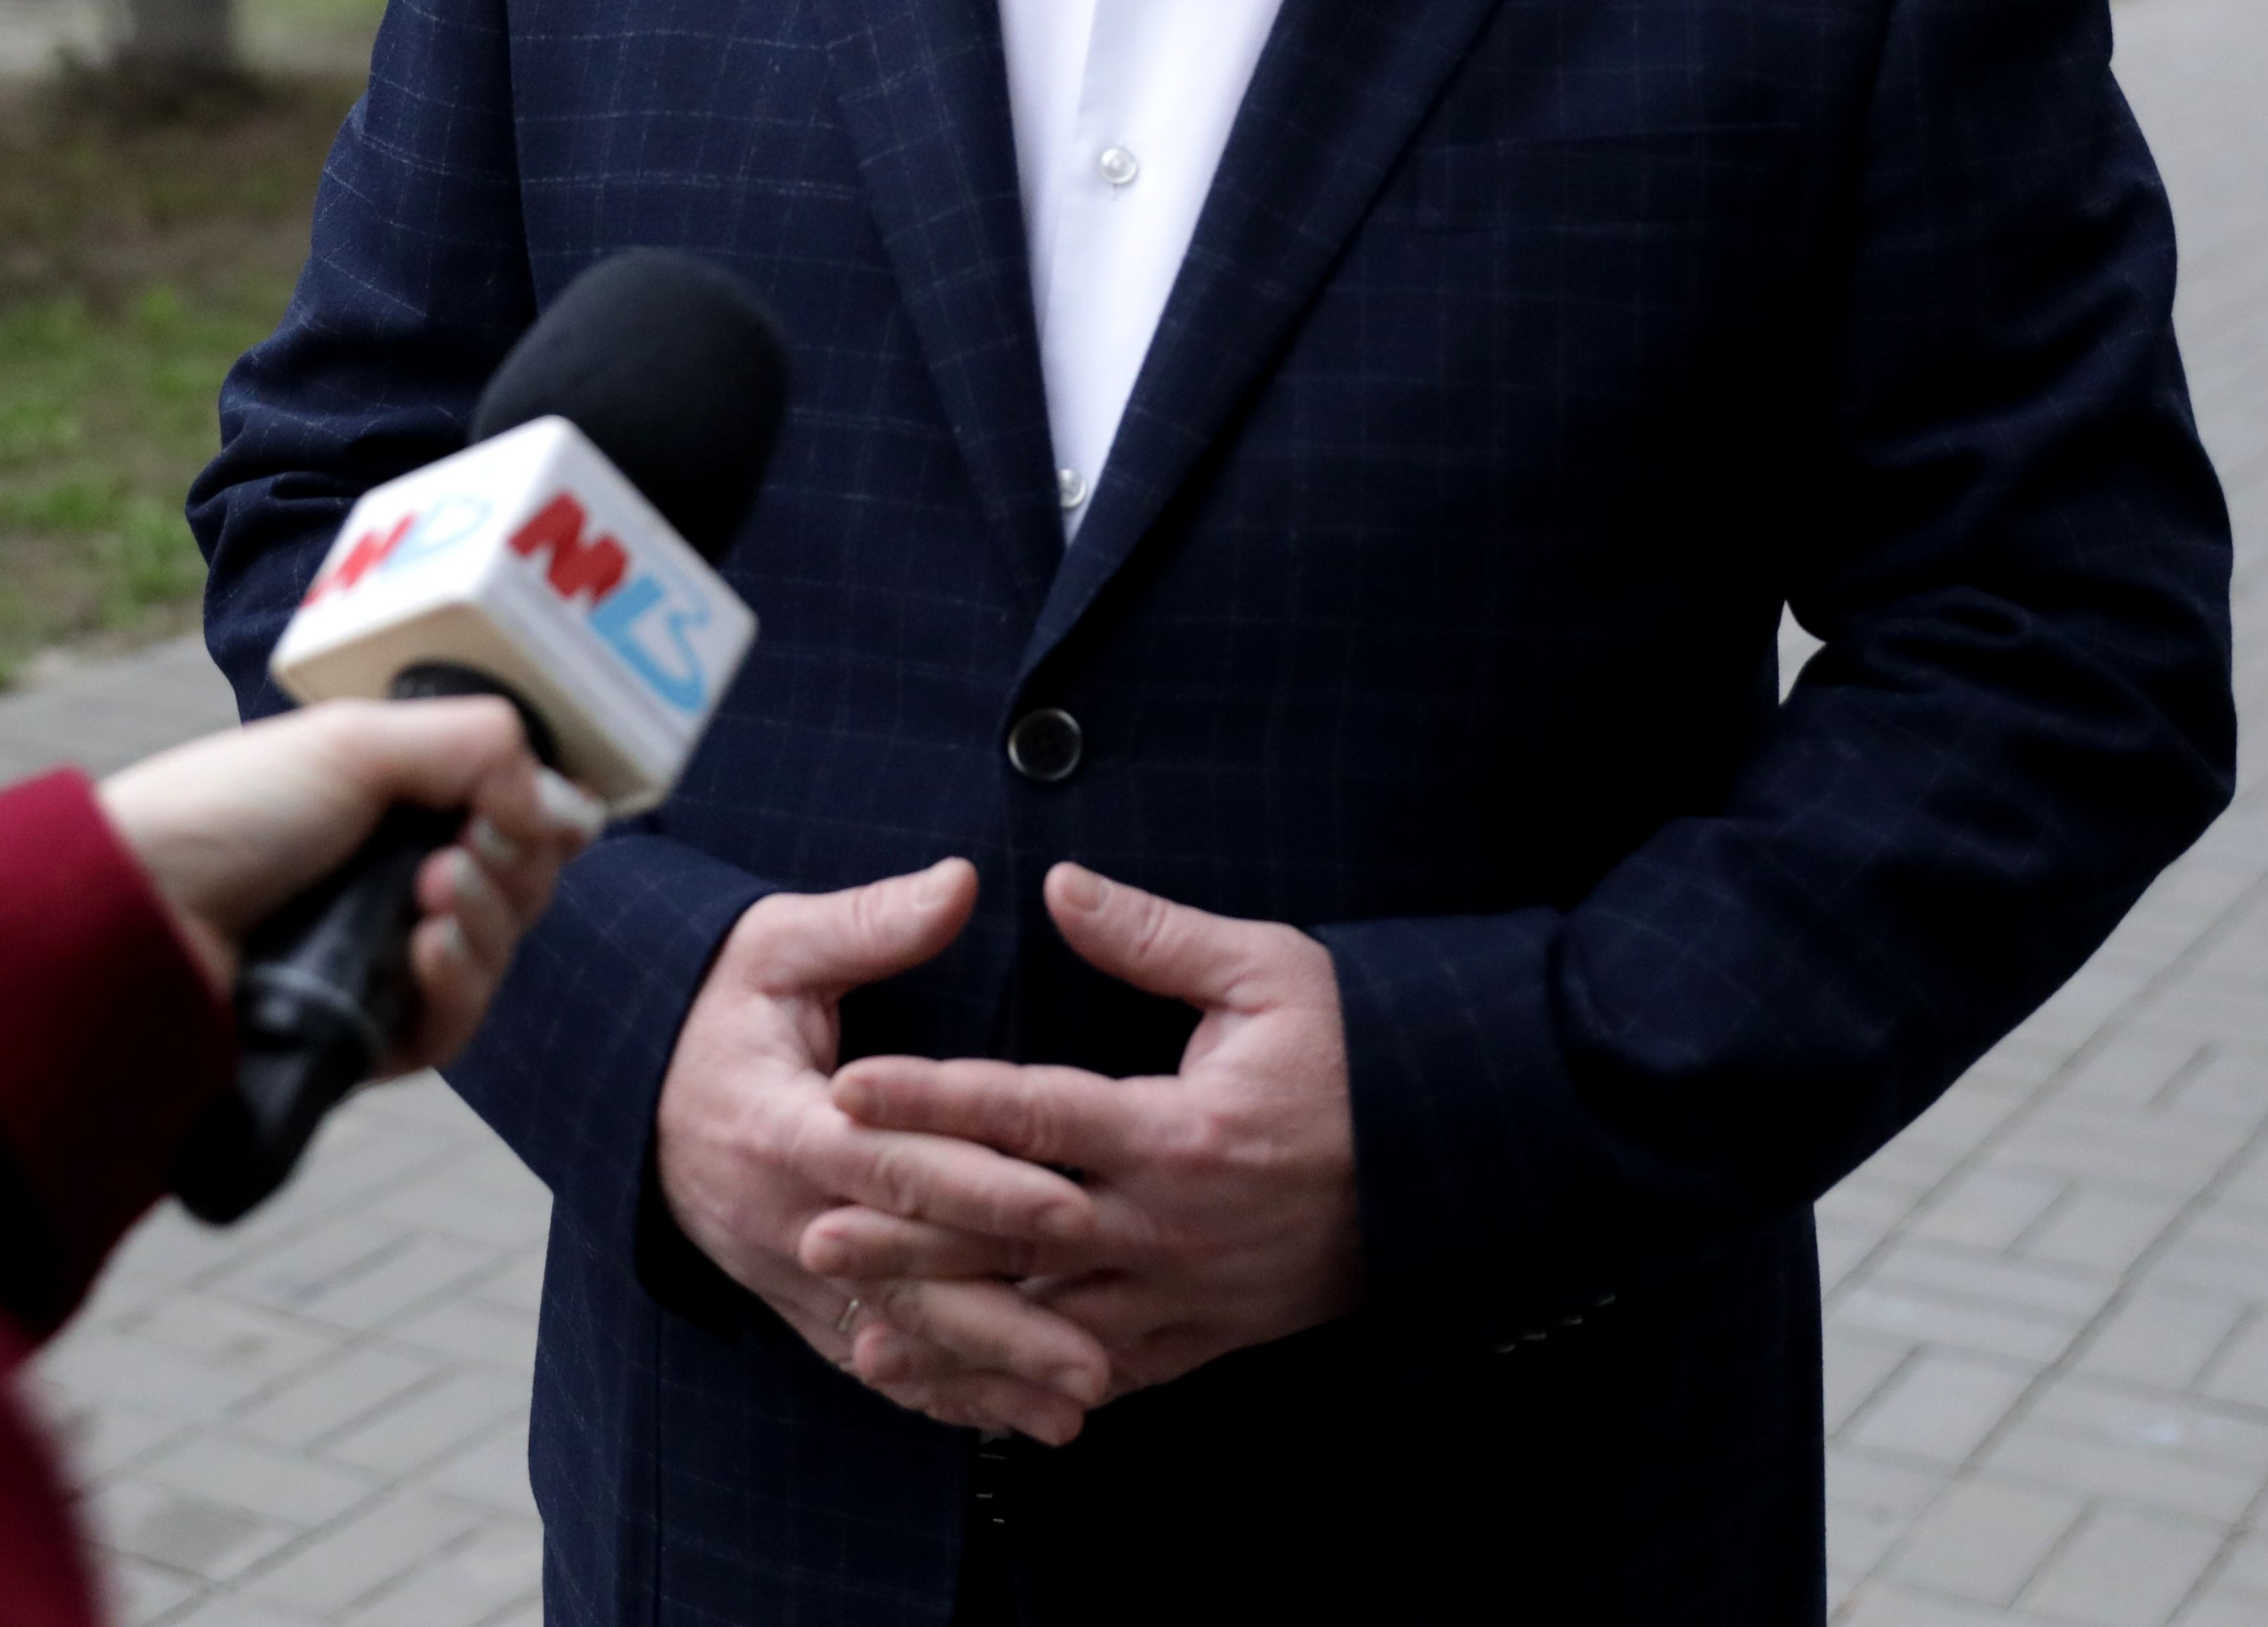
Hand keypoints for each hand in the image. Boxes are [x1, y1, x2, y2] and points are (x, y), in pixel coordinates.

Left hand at [98, 697, 604, 1076]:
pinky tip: (426, 955)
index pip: (508, 815)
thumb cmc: (226, 811)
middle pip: (516, 884)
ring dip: (488, 920)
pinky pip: (452, 1028)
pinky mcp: (363, 1037)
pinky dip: (457, 987)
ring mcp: (378, 962)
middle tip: (460, 850)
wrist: (137, 919)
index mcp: (389, 802)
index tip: (526, 807)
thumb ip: (478, 748)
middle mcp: (390, 879)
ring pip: (493, 955)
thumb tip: (563, 806)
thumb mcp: (356, 742)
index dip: (536, 814)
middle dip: (511, 865)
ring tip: (435, 898)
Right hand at [653, 861, 1108, 1442]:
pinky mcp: (795, 1302)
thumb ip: (869, 921)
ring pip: (898, 1335)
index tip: (1068, 1203)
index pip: (893, 1164)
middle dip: (1004, 1318)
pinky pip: (874, 1359)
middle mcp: (783, 1215)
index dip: (980, 1185)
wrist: (629, 1084)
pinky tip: (1016, 1419)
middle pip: (908, 1275)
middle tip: (1099, 1352)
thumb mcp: (774, 944)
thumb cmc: (717, 1001)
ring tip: (1080, 1406)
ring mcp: (785, 1270)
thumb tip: (961, 882)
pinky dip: (944, 1395)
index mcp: (781, 1123)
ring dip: (988, 1375)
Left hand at [814, 862, 1360, 1403]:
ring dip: (952, 1325)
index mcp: (1180, 1129)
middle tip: (812, 1225)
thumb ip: (1156, 935)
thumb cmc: (1359, 1049)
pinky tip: (969, 1383)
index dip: (934, 1099)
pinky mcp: (1207, 1335)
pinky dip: (1029, 1381)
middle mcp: (1172, 1224)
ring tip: (859, 1325)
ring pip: (1046, 1321)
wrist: (1455, 1160)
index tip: (850, 1087)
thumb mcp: (1271, 971)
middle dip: (908, 1232)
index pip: (1028, 1110)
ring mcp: (1188, 1292)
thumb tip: (1058, 884)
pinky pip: (1103, 1370)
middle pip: (1014, 1233)